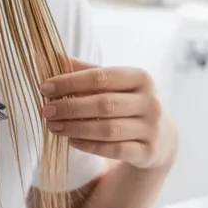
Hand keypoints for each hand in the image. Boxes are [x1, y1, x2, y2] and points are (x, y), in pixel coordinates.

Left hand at [41, 60, 176, 169]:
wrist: (162, 137)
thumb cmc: (128, 102)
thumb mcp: (115, 83)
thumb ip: (86, 71)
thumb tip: (53, 55)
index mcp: (140, 78)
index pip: (101, 77)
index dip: (70, 82)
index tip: (45, 87)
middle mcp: (150, 102)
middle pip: (104, 104)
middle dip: (70, 107)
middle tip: (46, 110)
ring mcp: (151, 128)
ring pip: (108, 129)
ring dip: (76, 128)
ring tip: (53, 127)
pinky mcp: (147, 152)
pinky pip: (114, 150)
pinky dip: (90, 146)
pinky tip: (71, 141)